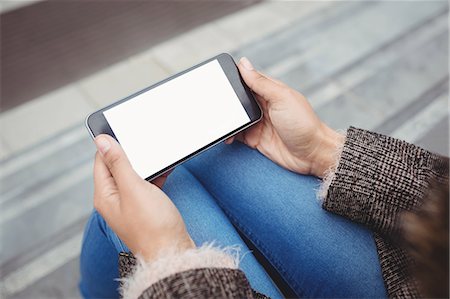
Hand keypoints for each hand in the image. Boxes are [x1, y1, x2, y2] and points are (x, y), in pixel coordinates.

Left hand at [93, 134, 193, 260]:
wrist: (173, 252)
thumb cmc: (153, 225)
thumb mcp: (134, 188)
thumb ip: (118, 163)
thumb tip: (101, 141)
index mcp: (105, 195)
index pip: (101, 160)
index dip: (112, 144)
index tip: (125, 131)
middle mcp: (114, 200)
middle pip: (117, 167)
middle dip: (131, 154)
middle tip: (144, 144)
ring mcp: (130, 205)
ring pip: (134, 176)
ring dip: (145, 166)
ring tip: (157, 158)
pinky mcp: (145, 209)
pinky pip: (146, 186)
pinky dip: (154, 177)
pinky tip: (165, 172)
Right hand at [227, 57, 343, 177]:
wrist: (312, 154)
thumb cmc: (303, 124)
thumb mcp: (281, 98)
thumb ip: (261, 82)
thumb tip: (243, 63)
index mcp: (270, 91)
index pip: (247, 79)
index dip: (233, 78)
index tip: (217, 77)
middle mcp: (263, 105)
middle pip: (238, 99)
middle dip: (226, 101)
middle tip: (214, 103)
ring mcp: (258, 122)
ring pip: (235, 117)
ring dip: (227, 119)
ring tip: (219, 121)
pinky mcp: (255, 138)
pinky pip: (237, 134)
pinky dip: (229, 135)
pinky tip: (227, 136)